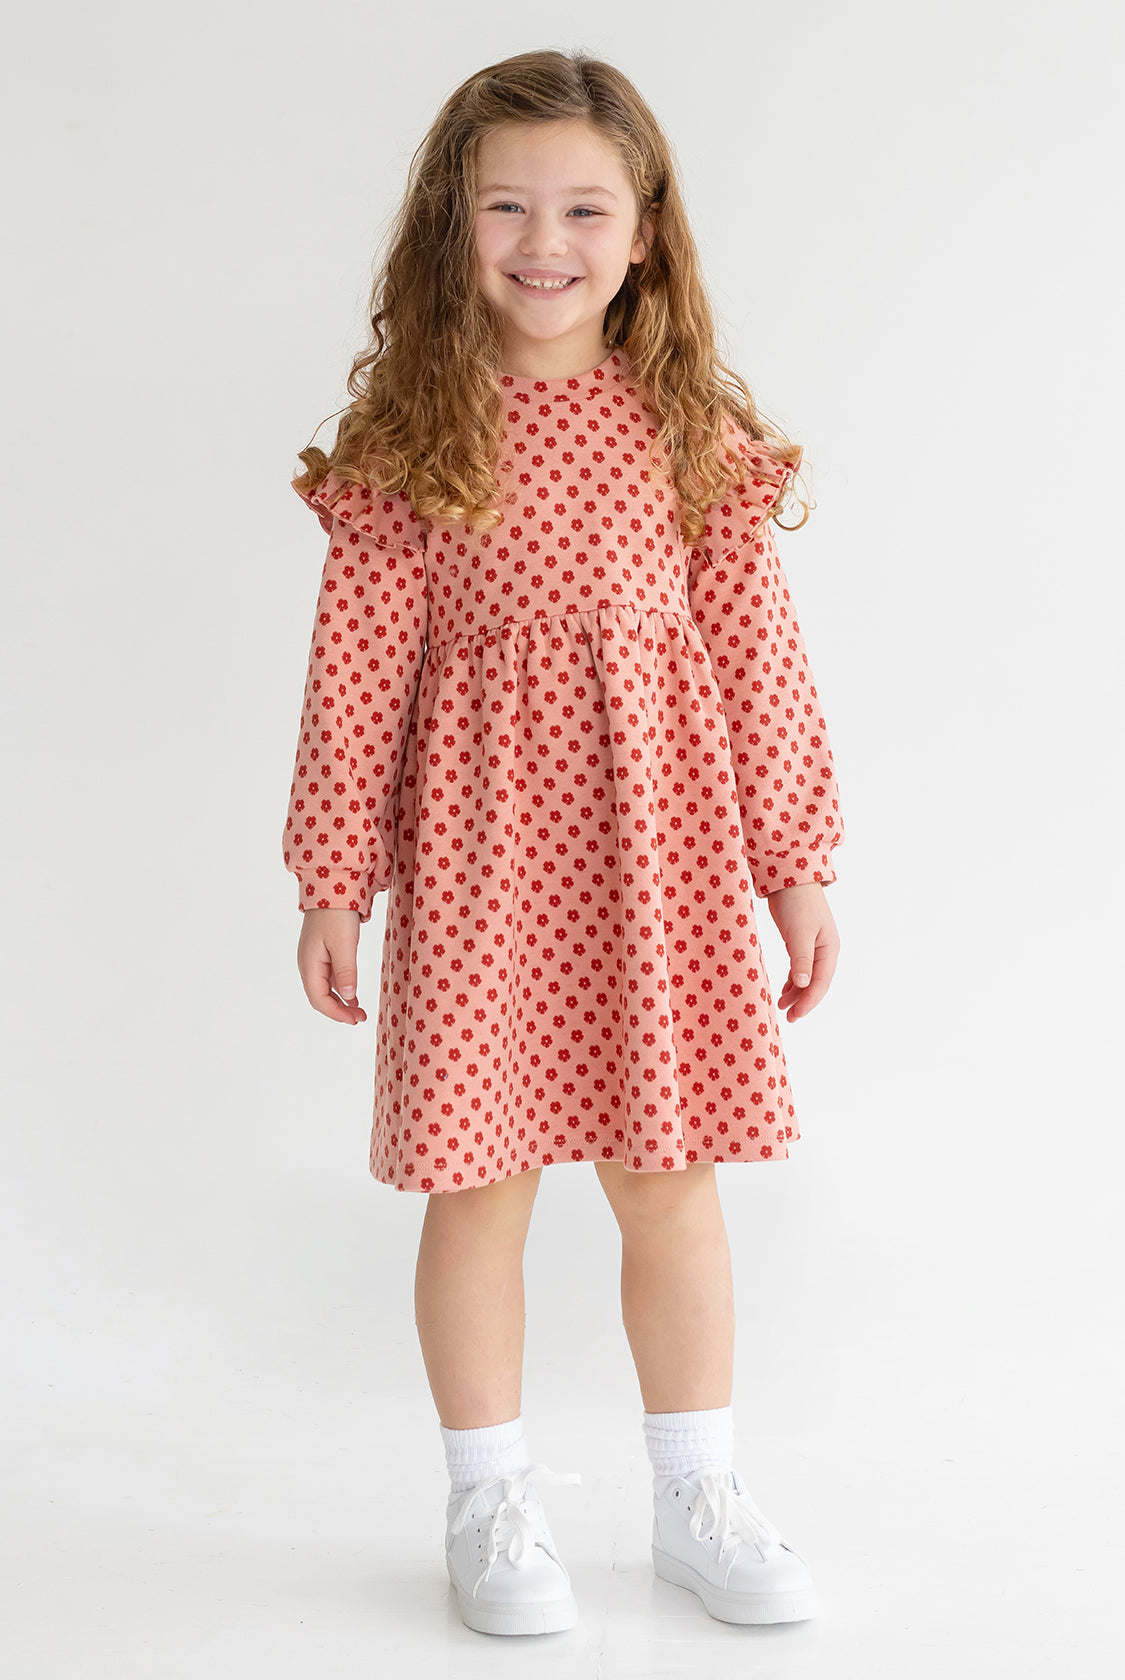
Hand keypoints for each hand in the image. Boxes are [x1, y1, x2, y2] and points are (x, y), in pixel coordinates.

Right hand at [296, 908, 367, 1024]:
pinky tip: (353, 995)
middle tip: (360, 1019)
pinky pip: (330, 977)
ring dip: (341, 1001)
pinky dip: (341, 988)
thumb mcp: (344, 944)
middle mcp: (308, 964)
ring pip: (325, 988)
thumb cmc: (337, 914)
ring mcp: (314, 958)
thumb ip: (345, 971)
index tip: (355, 1020)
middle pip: (320, 997)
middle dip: (339, 1011)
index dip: (336, 1013)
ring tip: (359, 1011)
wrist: (332, 886)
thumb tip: (348, 996)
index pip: (318, 999)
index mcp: (309, 964)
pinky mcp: (323, 951)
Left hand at [766, 882, 838, 1021]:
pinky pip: (799, 968)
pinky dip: (792, 980)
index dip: (808, 1001)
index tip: (795, 1015)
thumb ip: (801, 959)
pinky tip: (784, 990)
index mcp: (829, 949)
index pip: (820, 982)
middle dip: (803, 1001)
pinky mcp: (800, 941)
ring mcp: (814, 946)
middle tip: (788, 1018)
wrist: (789, 878)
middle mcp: (825, 950)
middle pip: (815, 983)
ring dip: (796, 993)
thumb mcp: (798, 933)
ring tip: (782, 1006)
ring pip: (806, 977)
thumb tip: (802, 985)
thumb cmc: (796, 903)